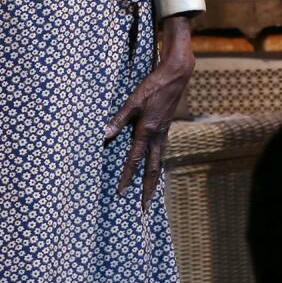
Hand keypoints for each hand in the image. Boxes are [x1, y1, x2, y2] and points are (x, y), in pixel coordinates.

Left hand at [105, 14, 195, 207]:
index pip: (134, 160)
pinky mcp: (166, 128)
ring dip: (154, 179)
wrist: (176, 75)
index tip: (121, 192)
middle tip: (145, 207)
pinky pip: (162, 151)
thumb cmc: (152, 86)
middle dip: (148, 189)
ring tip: (150, 193)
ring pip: (159, 162)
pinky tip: (154, 166)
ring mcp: (164, 133)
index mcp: (147, 131)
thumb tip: (105, 135)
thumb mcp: (132, 100)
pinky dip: (157, 163)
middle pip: (153, 169)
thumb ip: (119, 119)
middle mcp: (157, 136)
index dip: (126, 177)